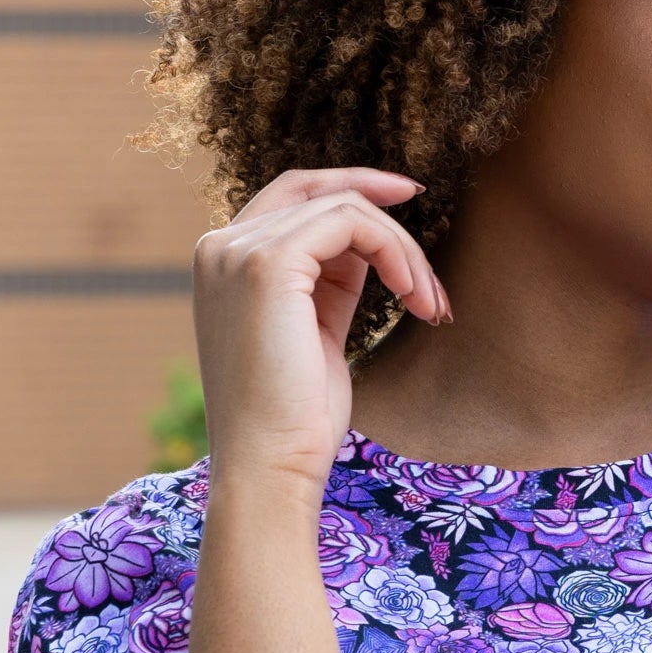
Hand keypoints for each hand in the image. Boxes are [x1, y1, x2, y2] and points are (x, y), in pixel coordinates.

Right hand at [191, 166, 451, 492]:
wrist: (271, 466)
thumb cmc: (298, 419)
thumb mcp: (315, 332)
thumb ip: (329, 281)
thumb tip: (370, 246)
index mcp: (225, 264)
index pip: (291, 197)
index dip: (351, 186)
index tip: (408, 199)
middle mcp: (220, 248)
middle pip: (316, 190)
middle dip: (383, 207)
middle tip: (430, 248)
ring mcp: (237, 251)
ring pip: (345, 208)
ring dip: (403, 250)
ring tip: (429, 305)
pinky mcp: (267, 263)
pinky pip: (350, 222)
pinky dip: (395, 251)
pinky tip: (413, 297)